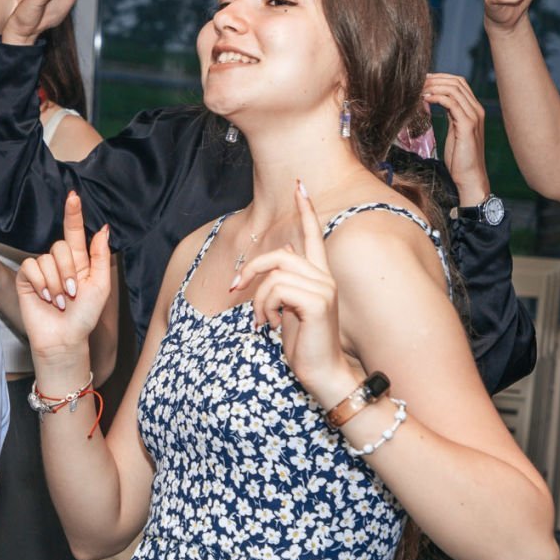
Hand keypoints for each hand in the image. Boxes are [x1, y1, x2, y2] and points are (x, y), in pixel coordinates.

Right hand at [15, 191, 113, 362]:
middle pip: (60, 246)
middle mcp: (58, 261)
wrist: (64, 337)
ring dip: (56, 283)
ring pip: (46, 259)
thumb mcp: (100, 285)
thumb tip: (103, 228)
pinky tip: (45, 298)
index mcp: (78, 260)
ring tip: (59, 301)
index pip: (74, 231)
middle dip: (68, 271)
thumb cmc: (84, 315)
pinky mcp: (26, 278)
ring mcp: (41, 269)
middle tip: (72, 294)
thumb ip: (100, 256)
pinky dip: (41, 283)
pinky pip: (31, 267)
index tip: (73, 196)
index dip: (73, 213)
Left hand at [228, 181, 355, 404]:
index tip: (299, 185)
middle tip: (235, 291)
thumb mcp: (290, 309)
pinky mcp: (317, 302)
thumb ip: (286, 283)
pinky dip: (265, 308)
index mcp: (320, 277)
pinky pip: (276, 290)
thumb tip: (279, 257)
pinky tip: (273, 326)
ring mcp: (324, 289)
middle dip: (250, 270)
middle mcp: (325, 278)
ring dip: (258, 300)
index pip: (314, 235)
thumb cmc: (306, 345)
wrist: (323, 373)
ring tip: (264, 321)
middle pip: (280, 255)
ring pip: (274, 275)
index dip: (306, 210)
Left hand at [422, 73, 489, 207]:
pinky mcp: (468, 126)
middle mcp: (476, 110)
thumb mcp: (454, 130)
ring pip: (454, 90)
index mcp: (473, 109)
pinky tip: (424, 99)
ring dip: (433, 87)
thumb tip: (435, 101)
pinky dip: (437, 97)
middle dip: (435, 79)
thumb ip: (450, 115)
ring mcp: (474, 117)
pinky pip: (452, 103)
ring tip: (418, 90)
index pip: (459, 83)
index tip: (422, 80)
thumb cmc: (459, 156)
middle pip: (457, 82)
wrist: (469, 175)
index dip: (440, 78)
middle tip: (417, 82)